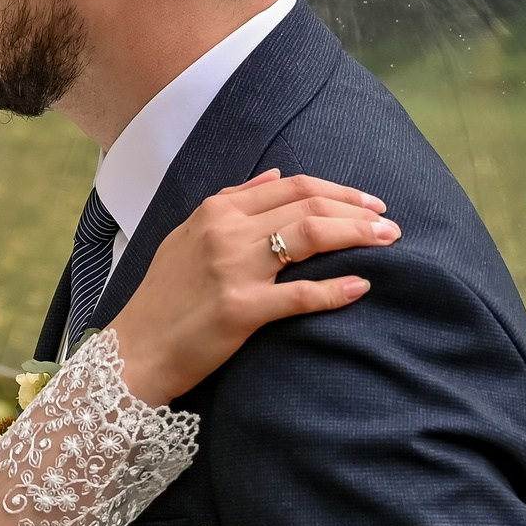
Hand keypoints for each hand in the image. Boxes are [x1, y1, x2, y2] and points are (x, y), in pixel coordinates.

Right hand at [111, 169, 397, 404]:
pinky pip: (301, 295)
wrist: (134, 350)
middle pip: (309, 205)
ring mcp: (233, 269)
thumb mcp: (188, 235)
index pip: (293, 186)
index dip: (339, 191)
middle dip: (357, 210)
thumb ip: (232, 201)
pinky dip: (336, 290)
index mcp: (216, 210)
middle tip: (390, 224)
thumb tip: (276, 176)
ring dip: (357, 236)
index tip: (369, 204)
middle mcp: (225, 232)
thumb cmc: (164, 297)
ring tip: (388, 243)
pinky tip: (362, 287)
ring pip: (311, 237)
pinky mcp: (240, 309)